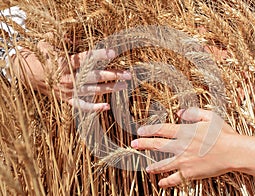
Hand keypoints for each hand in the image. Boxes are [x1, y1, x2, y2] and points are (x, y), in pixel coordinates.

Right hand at [13, 41, 130, 110]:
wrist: (28, 75)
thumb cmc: (41, 58)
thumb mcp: (47, 44)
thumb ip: (62, 41)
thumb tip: (72, 36)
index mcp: (65, 62)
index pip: (85, 58)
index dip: (99, 55)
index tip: (113, 53)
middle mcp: (69, 77)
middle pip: (94, 76)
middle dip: (112, 74)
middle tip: (128, 74)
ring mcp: (69, 90)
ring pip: (92, 90)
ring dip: (109, 88)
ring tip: (124, 86)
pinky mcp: (67, 99)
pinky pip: (81, 106)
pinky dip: (93, 108)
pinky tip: (106, 107)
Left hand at [131, 107, 254, 187]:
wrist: (233, 152)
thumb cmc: (223, 133)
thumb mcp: (209, 116)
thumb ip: (193, 113)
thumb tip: (180, 112)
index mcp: (185, 132)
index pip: (161, 130)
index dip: (149, 130)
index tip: (140, 131)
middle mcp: (181, 146)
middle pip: (158, 145)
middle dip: (144, 144)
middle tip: (134, 144)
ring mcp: (184, 161)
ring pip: (163, 164)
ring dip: (153, 166)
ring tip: (147, 168)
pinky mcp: (190, 173)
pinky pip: (175, 178)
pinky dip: (167, 181)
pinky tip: (161, 183)